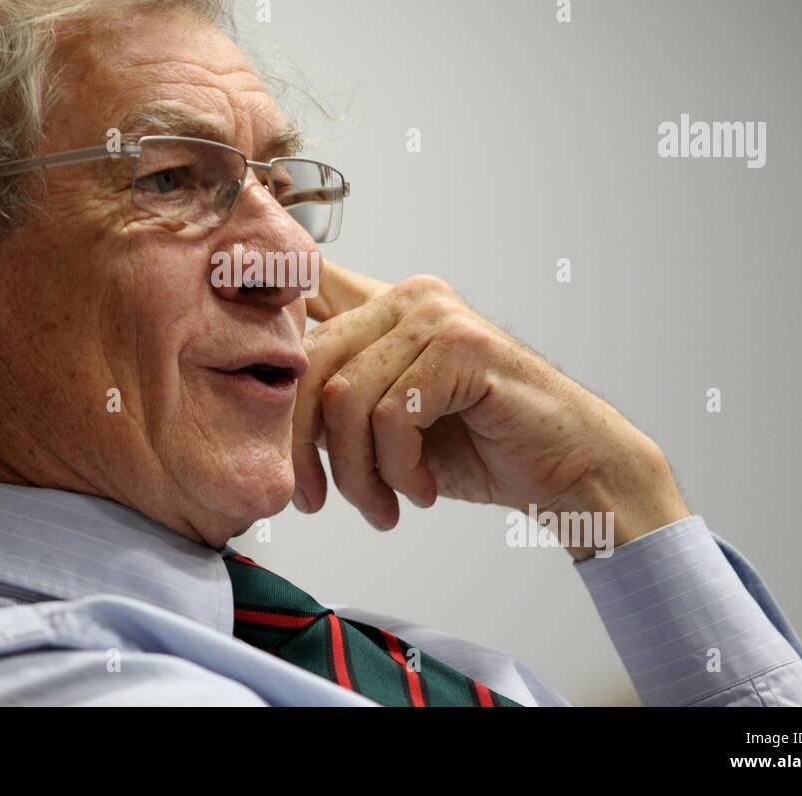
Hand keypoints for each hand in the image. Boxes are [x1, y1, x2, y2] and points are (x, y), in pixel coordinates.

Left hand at [292, 263, 689, 556]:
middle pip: (308, 362)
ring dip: (356, 472)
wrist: (567, 471)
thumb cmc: (476, 448)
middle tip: (312, 501)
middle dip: (300, 445)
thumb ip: (336, 397)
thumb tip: (264, 401)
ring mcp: (437, 316)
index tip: (234, 335)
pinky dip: (398, 469)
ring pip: (345, 397)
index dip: (264, 317)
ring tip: (383, 506)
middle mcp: (408, 297)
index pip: (304, 296)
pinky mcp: (463, 347)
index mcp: (384, 305)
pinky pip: (392, 415)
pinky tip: (423, 490)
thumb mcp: (386, 422)